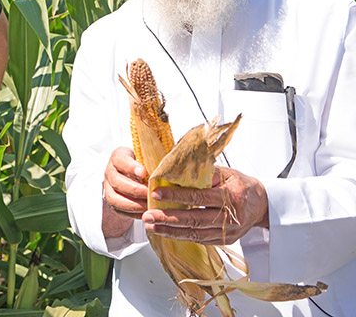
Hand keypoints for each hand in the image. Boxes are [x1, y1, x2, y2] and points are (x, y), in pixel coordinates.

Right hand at [102, 146, 148, 237]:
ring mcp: (109, 187)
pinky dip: (132, 213)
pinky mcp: (112, 201)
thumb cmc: (145, 165)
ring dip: (132, 204)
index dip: (131, 167)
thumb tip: (176, 157)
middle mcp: (110, 171)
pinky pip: (118, 209)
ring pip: (114, 197)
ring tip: (148, 207)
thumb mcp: (149, 157)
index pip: (121, 160)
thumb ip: (157, 157)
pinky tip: (145, 213)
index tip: (144, 173)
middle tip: (149, 194)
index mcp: (120, 156)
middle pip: (116, 181)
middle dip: (134, 189)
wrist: (132, 176)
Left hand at [142, 166, 268, 244]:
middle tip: (148, 215)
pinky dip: (181, 236)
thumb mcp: (226, 173)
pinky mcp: (226, 240)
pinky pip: (200, 240)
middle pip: (195, 220)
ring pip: (196, 234)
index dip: (176, 196)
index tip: (156, 194)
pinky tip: (165, 232)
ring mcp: (229, 232)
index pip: (199, 197)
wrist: (263, 204)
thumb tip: (174, 170)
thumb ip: (203, 173)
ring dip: (171, 231)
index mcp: (232, 197)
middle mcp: (232, 217)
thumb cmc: (241, 184)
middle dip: (168, 218)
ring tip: (151, 226)